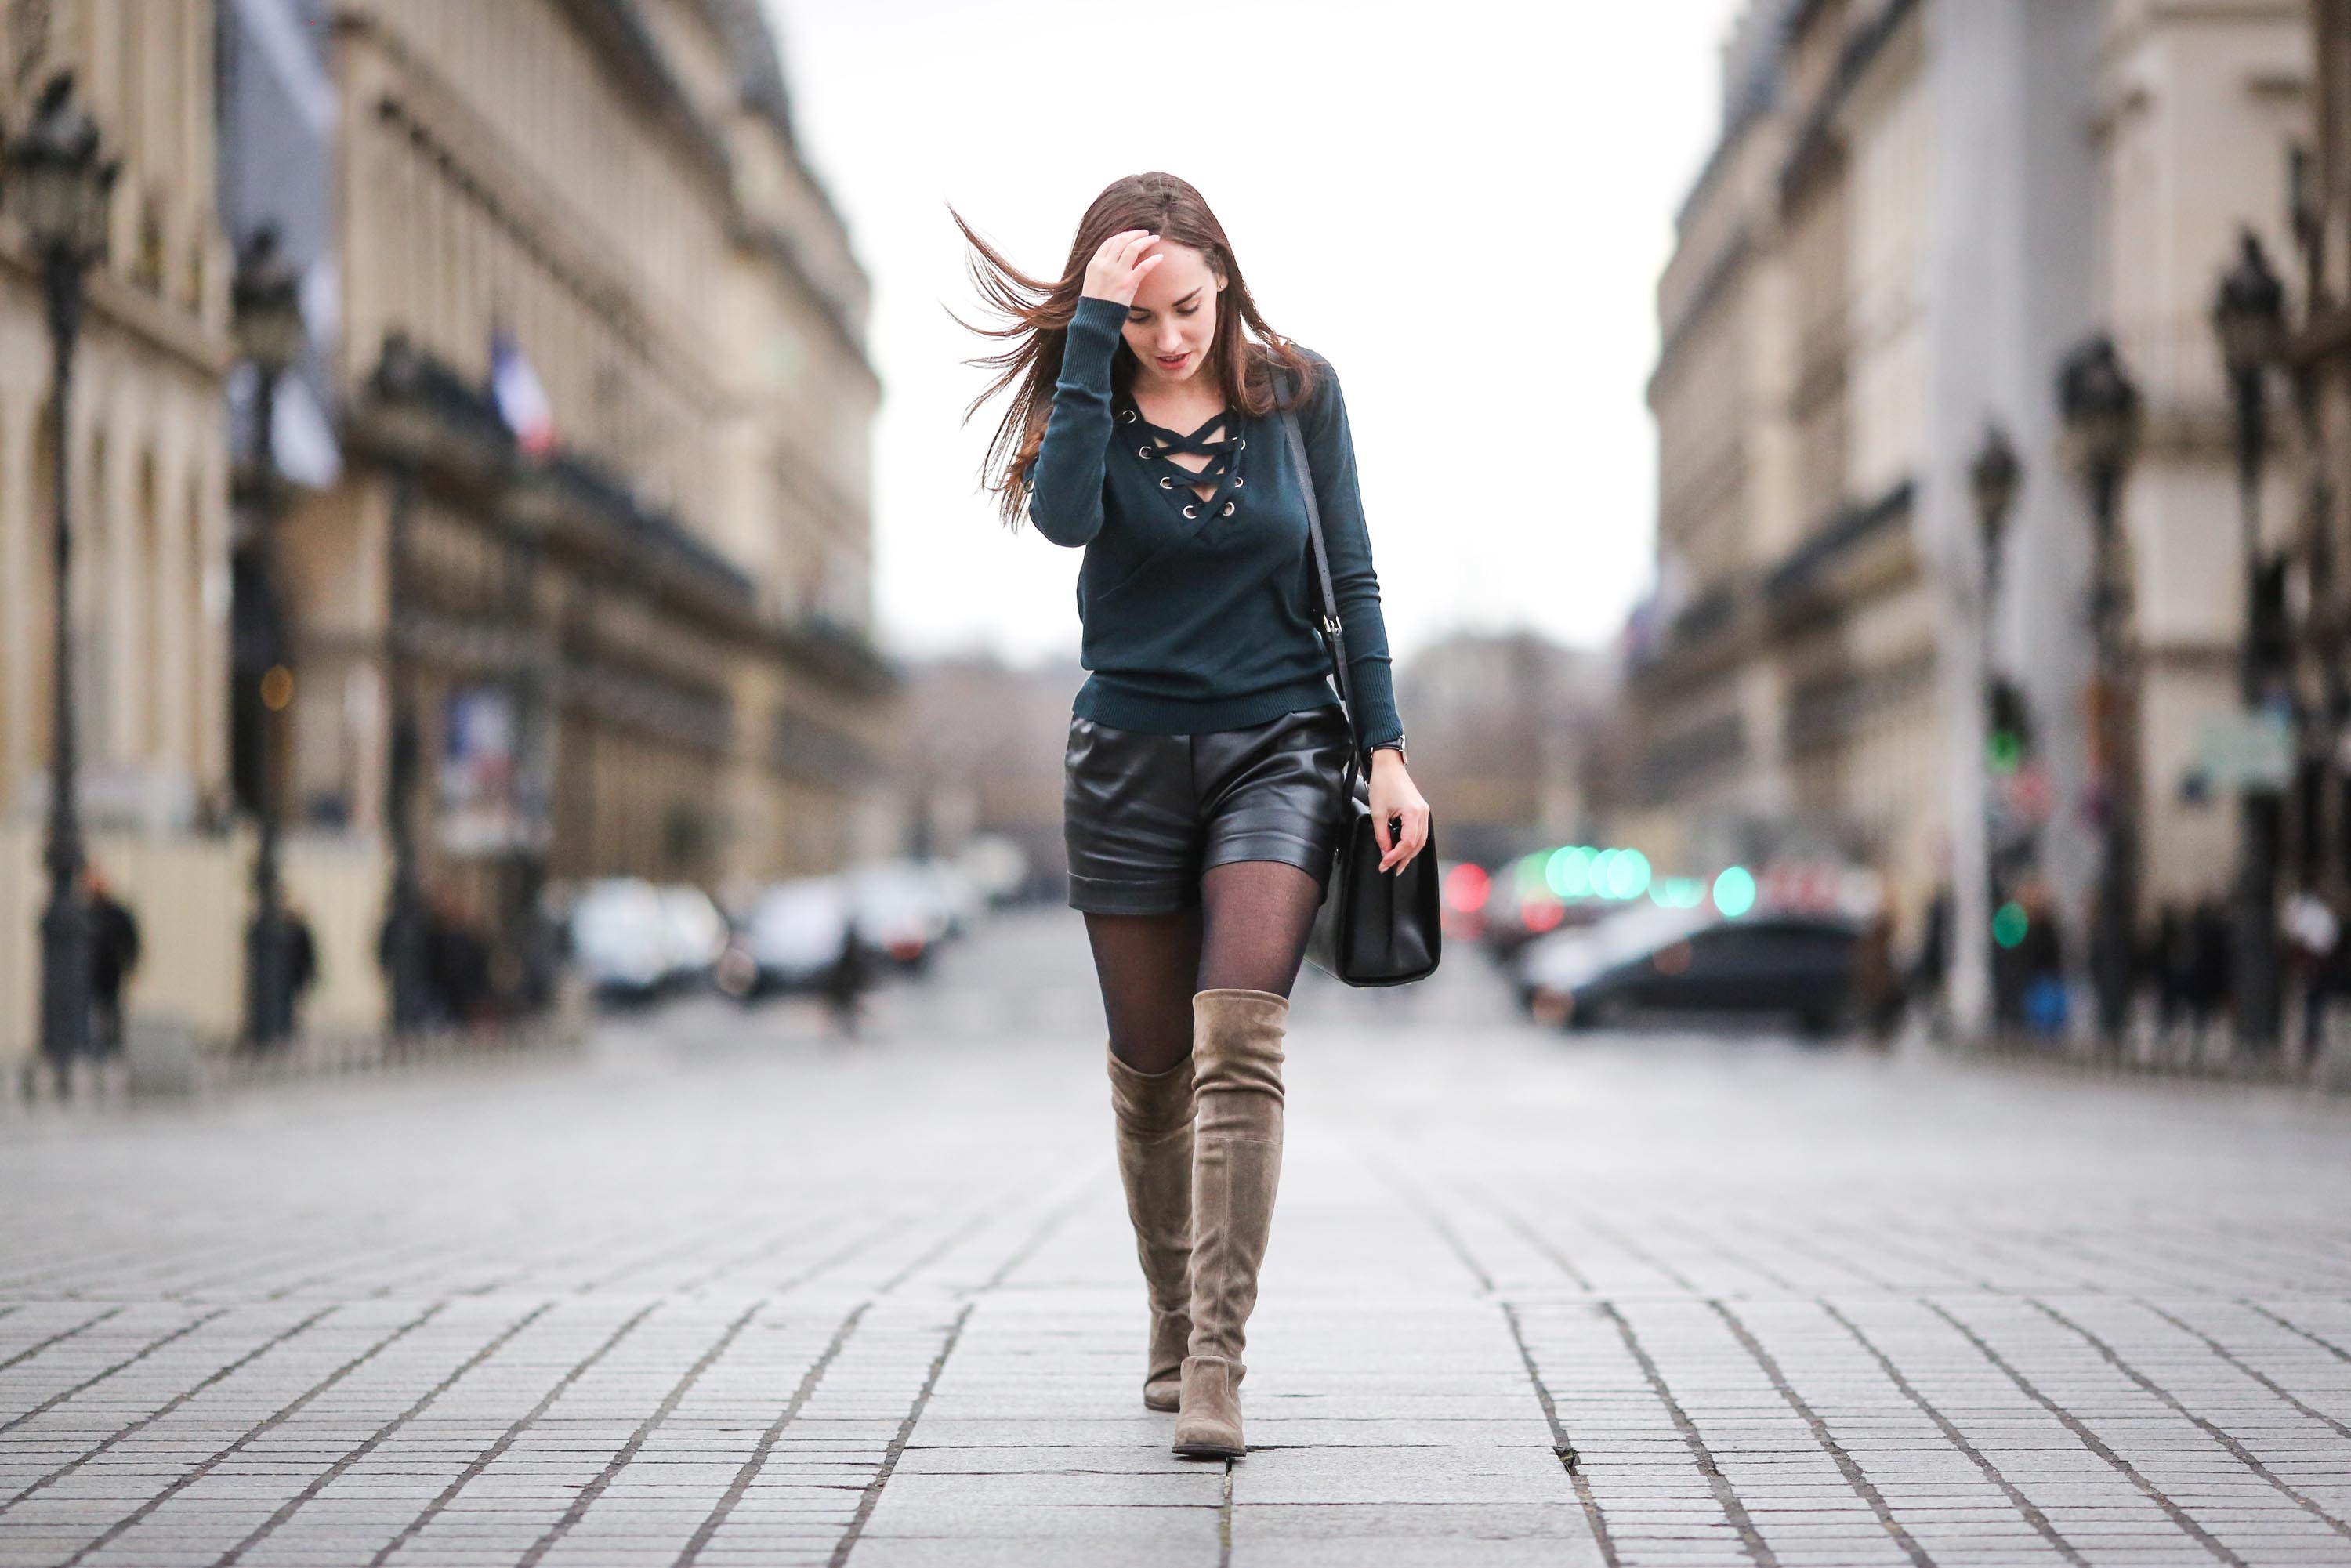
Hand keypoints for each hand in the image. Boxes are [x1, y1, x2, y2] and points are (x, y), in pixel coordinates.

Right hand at [1082, 229, 1163, 307]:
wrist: (1094, 320)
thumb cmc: (1095, 304)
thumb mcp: (1092, 281)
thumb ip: (1102, 268)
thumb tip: (1114, 260)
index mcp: (1095, 263)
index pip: (1110, 242)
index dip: (1123, 235)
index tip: (1132, 234)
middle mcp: (1105, 265)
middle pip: (1122, 240)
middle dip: (1135, 234)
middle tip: (1145, 233)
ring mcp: (1117, 274)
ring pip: (1133, 248)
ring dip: (1145, 241)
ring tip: (1154, 239)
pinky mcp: (1128, 284)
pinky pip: (1143, 267)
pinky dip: (1153, 260)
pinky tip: (1160, 257)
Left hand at [1368, 750, 1429, 874]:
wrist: (1389, 767)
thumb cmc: (1383, 782)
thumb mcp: (1377, 812)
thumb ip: (1381, 835)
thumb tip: (1385, 851)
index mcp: (1413, 813)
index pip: (1407, 843)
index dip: (1395, 856)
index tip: (1385, 863)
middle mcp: (1422, 813)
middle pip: (1416, 844)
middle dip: (1403, 858)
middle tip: (1390, 868)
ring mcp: (1423, 812)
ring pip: (1421, 840)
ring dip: (1409, 853)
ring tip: (1398, 863)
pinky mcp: (1420, 811)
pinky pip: (1420, 832)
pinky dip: (1412, 843)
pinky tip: (1404, 849)